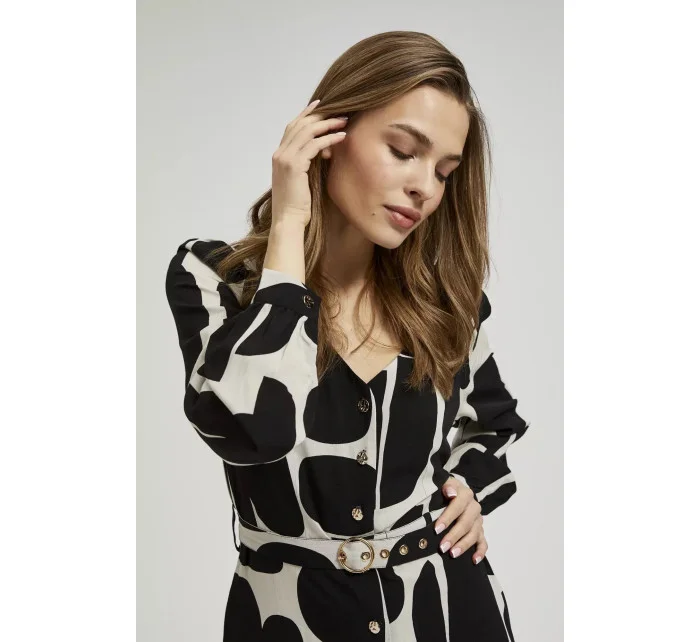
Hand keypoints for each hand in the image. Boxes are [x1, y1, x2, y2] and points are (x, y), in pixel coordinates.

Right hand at [271, 99, 348, 226]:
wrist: (288, 220)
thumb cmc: (296, 205)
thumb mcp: (299, 179)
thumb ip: (305, 163)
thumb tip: (322, 151)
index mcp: (279, 155)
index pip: (292, 127)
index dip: (306, 114)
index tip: (321, 104)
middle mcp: (280, 153)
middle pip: (300, 124)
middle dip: (321, 115)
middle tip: (340, 112)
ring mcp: (285, 159)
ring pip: (308, 131)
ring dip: (328, 124)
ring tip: (344, 121)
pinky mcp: (294, 166)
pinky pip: (315, 145)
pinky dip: (329, 138)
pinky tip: (342, 137)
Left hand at [434, 476, 486, 563]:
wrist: (453, 492)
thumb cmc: (444, 490)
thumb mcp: (442, 483)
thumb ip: (446, 485)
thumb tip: (450, 492)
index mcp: (465, 494)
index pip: (458, 506)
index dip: (448, 517)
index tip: (437, 529)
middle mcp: (474, 507)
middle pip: (466, 523)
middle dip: (454, 536)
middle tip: (442, 547)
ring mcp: (478, 520)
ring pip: (474, 534)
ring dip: (464, 545)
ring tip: (452, 554)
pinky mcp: (480, 531)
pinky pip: (483, 542)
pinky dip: (480, 552)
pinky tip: (474, 560)